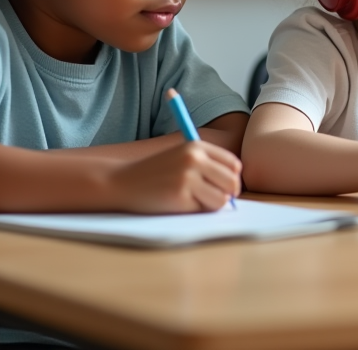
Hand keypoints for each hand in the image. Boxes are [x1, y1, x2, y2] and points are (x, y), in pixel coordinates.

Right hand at [108, 140, 241, 213]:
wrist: (121, 181)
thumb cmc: (155, 173)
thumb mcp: (182, 157)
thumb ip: (208, 166)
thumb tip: (236, 186)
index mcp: (197, 146)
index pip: (234, 164)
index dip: (232, 178)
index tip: (224, 186)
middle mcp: (194, 159)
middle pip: (232, 182)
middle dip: (228, 194)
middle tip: (214, 199)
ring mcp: (187, 178)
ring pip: (221, 200)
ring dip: (211, 205)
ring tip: (193, 200)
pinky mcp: (179, 197)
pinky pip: (202, 210)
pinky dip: (195, 211)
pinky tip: (178, 204)